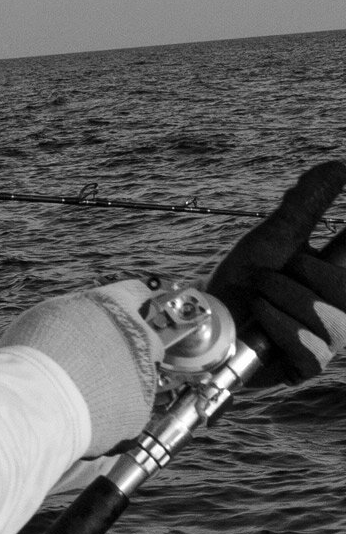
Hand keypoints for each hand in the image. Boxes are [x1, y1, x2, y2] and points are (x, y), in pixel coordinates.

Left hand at [206, 161, 345, 384]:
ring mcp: (324, 341)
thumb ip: (307, 206)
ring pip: (335, 323)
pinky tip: (260, 317)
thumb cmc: (238, 279)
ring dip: (289, 299)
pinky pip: (313, 351)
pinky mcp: (304, 369)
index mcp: (335, 277)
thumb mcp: (272, 239)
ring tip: (260, 294)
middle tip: (277, 270)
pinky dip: (281, 327)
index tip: (331, 234)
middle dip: (314, 274)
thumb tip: (340, 165)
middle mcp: (337, 310)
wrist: (201, 318)